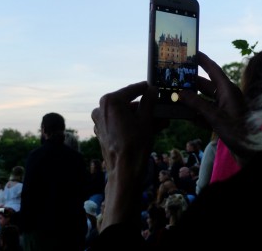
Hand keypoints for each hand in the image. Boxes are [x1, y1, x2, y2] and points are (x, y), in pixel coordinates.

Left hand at [91, 81, 165, 229]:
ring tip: (160, 122)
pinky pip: (120, 123)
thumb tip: (152, 89)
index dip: (148, 89)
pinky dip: (132, 124)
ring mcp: (100, 121)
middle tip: (161, 111)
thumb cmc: (135, 144)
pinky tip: (147, 130)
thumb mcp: (147, 119)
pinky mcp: (102, 131)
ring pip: (125, 114)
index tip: (158, 90)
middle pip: (129, 102)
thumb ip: (149, 100)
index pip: (134, 89)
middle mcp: (101, 108)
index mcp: (111, 101)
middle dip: (146, 107)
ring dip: (142, 117)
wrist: (124, 171)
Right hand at [180, 52, 253, 164]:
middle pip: (206, 85)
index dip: (203, 60)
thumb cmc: (238, 132)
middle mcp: (227, 96)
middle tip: (176, 77)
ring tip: (176, 96)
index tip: (193, 53)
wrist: (251, 153)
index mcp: (228, 90)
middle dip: (192, 82)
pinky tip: (185, 116)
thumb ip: (197, 104)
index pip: (214, 70)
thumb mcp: (215, 117)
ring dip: (192, 100)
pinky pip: (207, 113)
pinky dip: (197, 114)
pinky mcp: (223, 120)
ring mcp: (225, 109)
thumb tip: (180, 92)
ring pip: (205, 100)